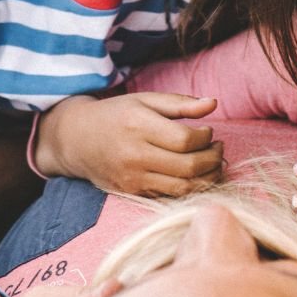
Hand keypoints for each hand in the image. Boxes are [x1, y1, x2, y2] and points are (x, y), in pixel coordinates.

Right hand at [34, 92, 223, 195]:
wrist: (76, 140)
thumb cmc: (117, 115)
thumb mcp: (145, 100)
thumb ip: (180, 103)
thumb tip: (213, 103)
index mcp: (139, 126)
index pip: (186, 140)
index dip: (206, 137)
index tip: (208, 131)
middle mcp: (135, 155)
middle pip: (189, 166)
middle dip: (213, 158)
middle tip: (219, 148)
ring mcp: (133, 178)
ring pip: (183, 188)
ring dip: (208, 178)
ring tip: (213, 163)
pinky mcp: (132, 193)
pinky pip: (170, 196)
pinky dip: (190, 189)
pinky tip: (196, 175)